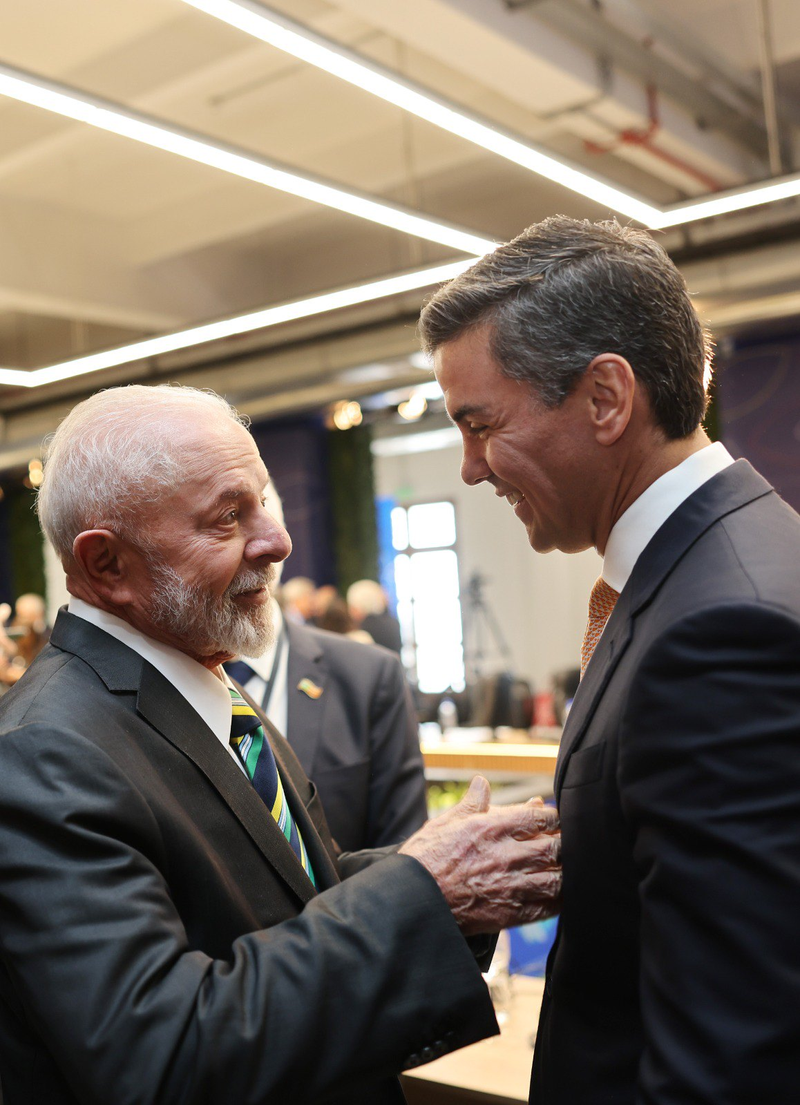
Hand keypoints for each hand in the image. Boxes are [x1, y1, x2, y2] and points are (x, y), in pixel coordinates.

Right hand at [399, 776, 560, 934]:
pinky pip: (547, 907)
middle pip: (554, 847)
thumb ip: (471, 804)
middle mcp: (505, 856)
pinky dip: (559, 900)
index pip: (538, 817)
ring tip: (567, 867)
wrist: (412, 901)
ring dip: (566, 872)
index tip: (555, 818)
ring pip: (556, 878)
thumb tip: (482, 783)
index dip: (553, 816)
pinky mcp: (509, 914)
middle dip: (565, 843)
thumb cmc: (425, 860)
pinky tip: (560, 894)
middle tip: (568, 842)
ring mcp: (510, 887)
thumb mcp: (445, 822)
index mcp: (490, 829)